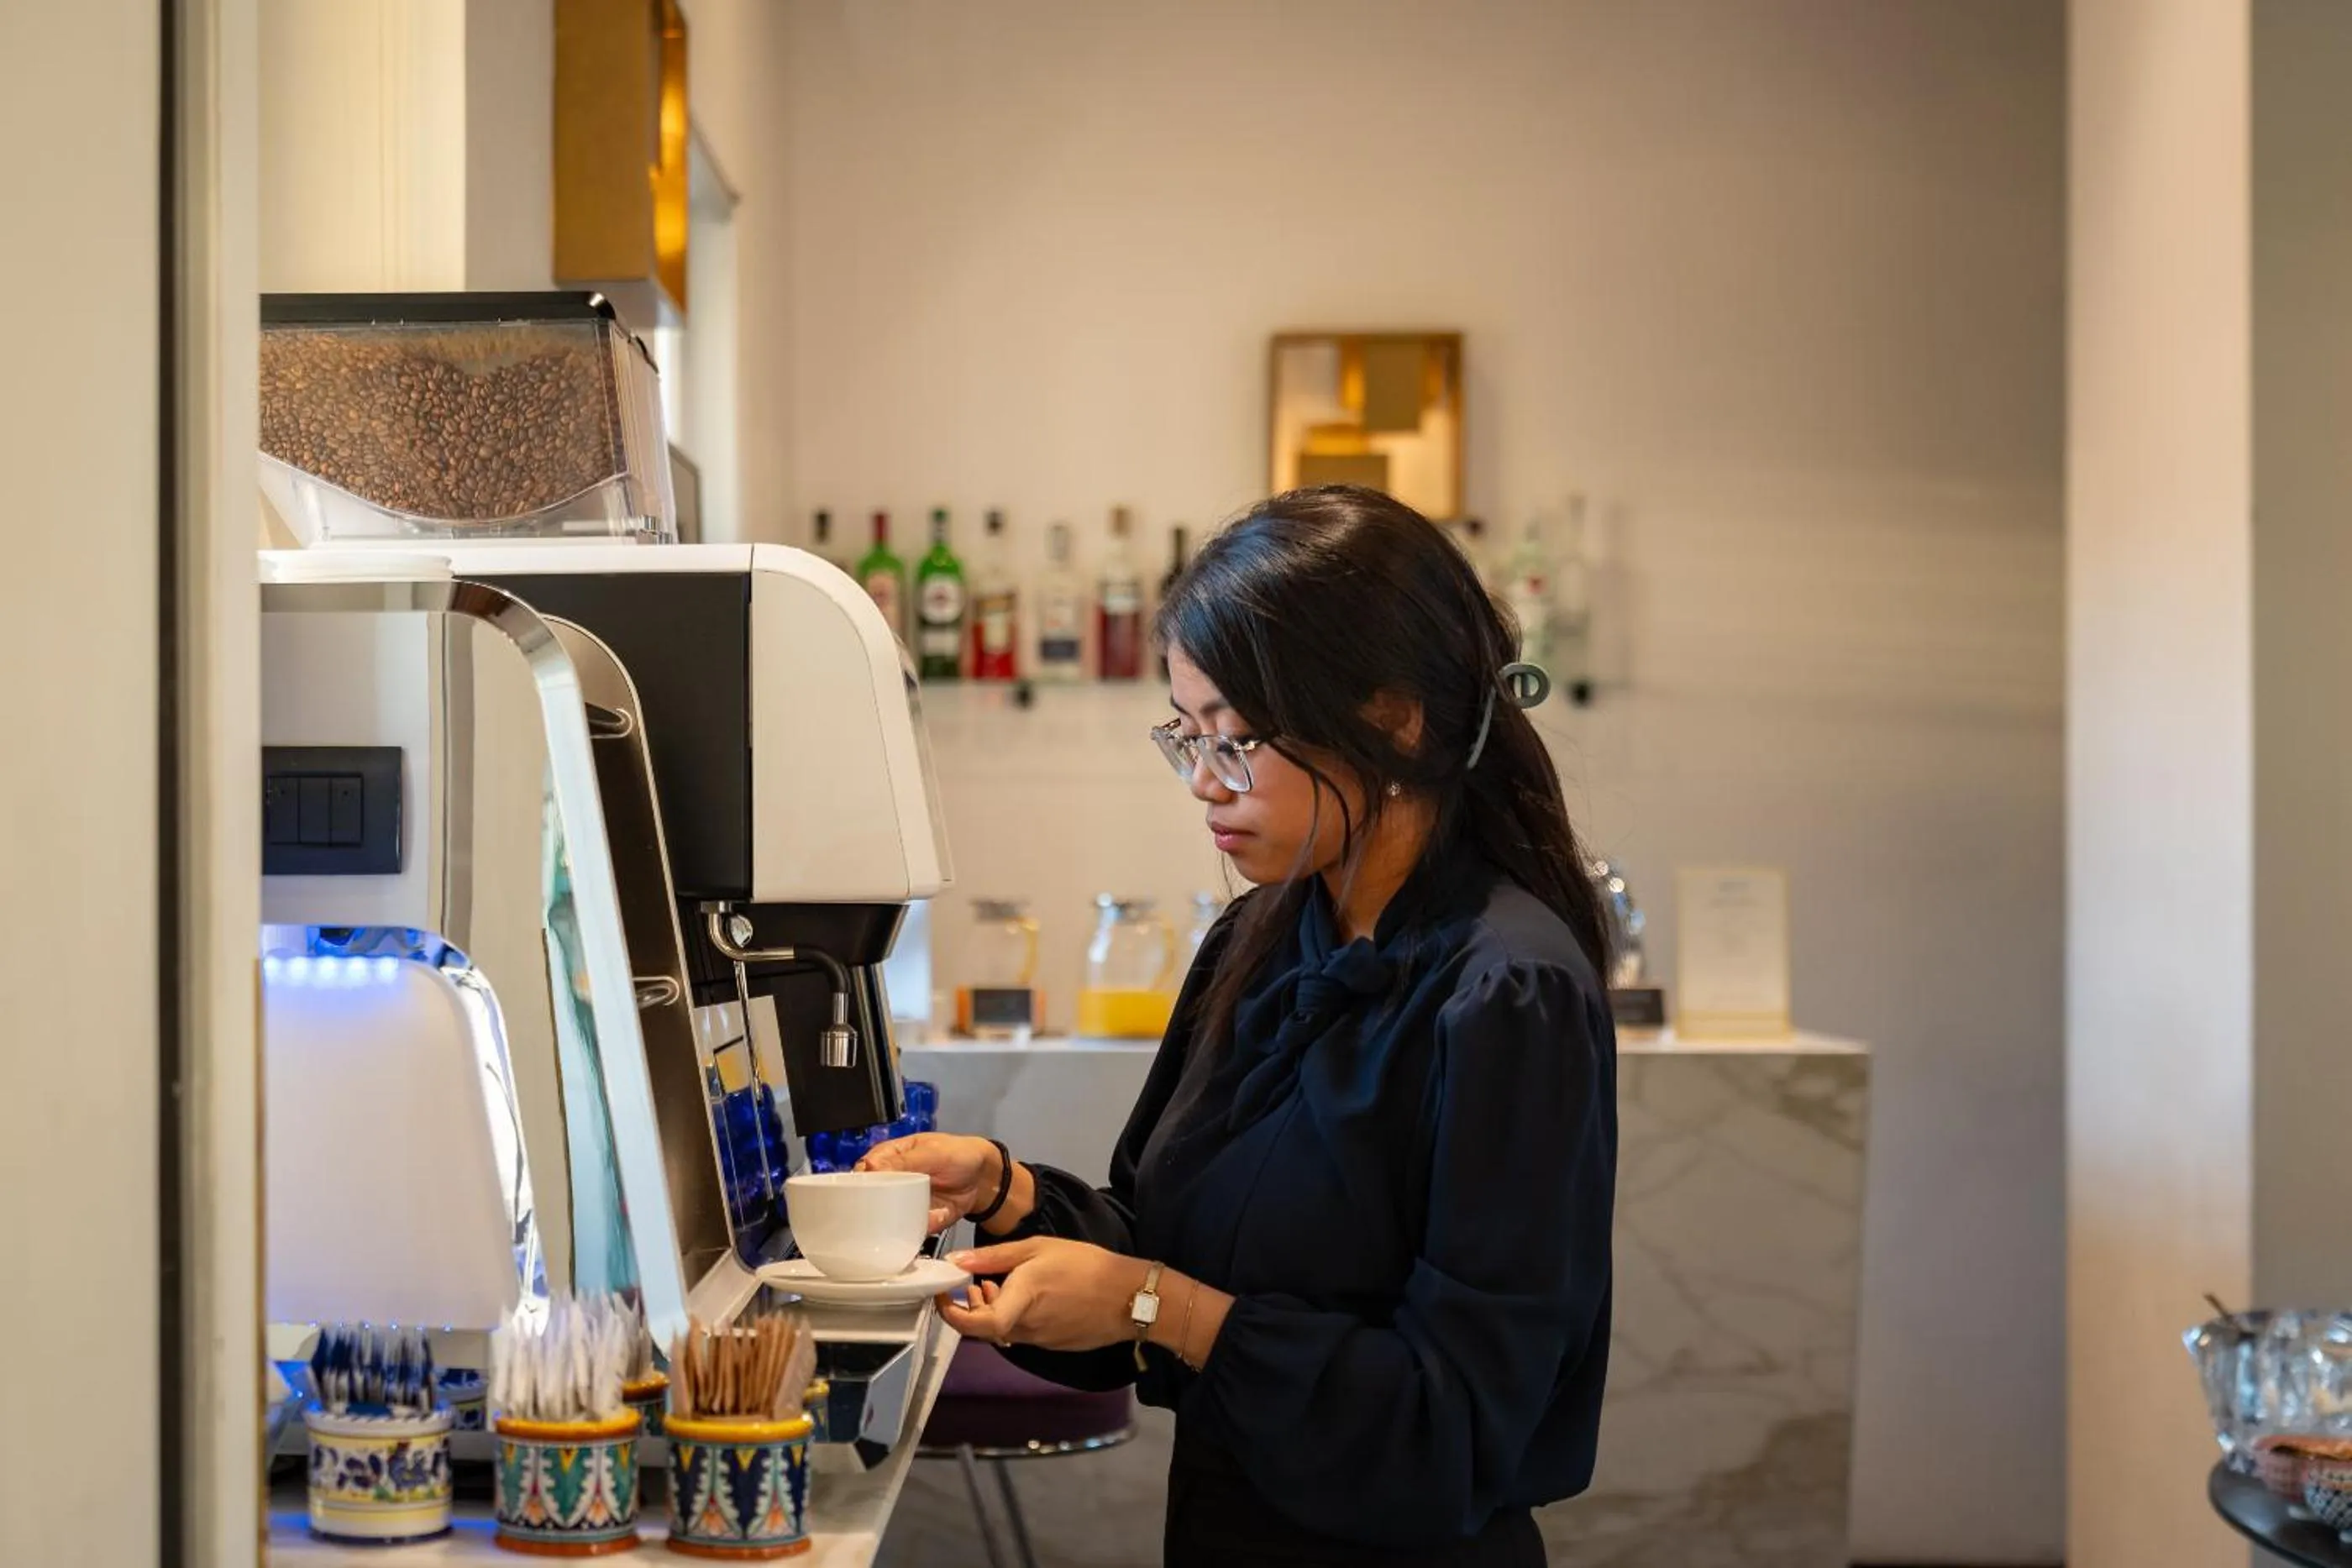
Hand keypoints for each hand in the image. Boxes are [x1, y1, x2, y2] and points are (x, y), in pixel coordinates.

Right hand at [858, 1132, 1001, 1231]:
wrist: (983, 1178)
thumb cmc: (958, 1155)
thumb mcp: (933, 1152)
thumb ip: (904, 1161)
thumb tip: (870, 1166)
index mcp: (888, 1158)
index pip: (862, 1172)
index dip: (860, 1185)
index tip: (866, 1193)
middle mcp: (890, 1183)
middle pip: (868, 1201)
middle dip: (877, 1209)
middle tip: (894, 1208)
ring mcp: (902, 1205)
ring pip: (886, 1221)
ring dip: (899, 1223)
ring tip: (923, 1213)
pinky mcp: (915, 1222)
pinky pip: (908, 1232)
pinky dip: (920, 1229)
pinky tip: (935, 1218)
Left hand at [937, 1237, 1149, 1352]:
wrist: (1129, 1297)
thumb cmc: (1085, 1265)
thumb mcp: (1037, 1248)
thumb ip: (993, 1257)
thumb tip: (955, 1261)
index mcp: (1020, 1301)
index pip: (974, 1324)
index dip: (950, 1314)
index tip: (943, 1296)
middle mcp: (1025, 1328)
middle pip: (984, 1328)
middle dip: (971, 1306)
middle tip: (978, 1281)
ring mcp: (1039, 1341)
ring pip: (1003, 1330)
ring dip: (994, 1309)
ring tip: (1005, 1283)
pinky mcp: (1052, 1345)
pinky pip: (1022, 1333)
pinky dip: (1015, 1316)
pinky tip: (1031, 1296)